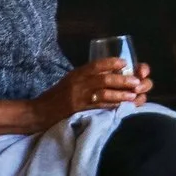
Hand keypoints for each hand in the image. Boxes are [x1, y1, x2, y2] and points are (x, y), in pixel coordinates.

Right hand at [37, 57, 151, 127]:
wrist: (39, 112)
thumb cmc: (55, 97)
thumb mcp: (69, 82)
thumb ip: (85, 78)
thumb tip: (107, 76)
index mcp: (76, 74)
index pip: (95, 65)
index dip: (111, 63)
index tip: (125, 63)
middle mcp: (77, 83)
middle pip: (103, 79)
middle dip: (122, 80)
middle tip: (136, 82)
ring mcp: (78, 97)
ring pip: (103, 93)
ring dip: (120, 94)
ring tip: (133, 95)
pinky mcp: (78, 110)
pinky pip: (98, 107)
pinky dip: (112, 107)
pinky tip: (122, 108)